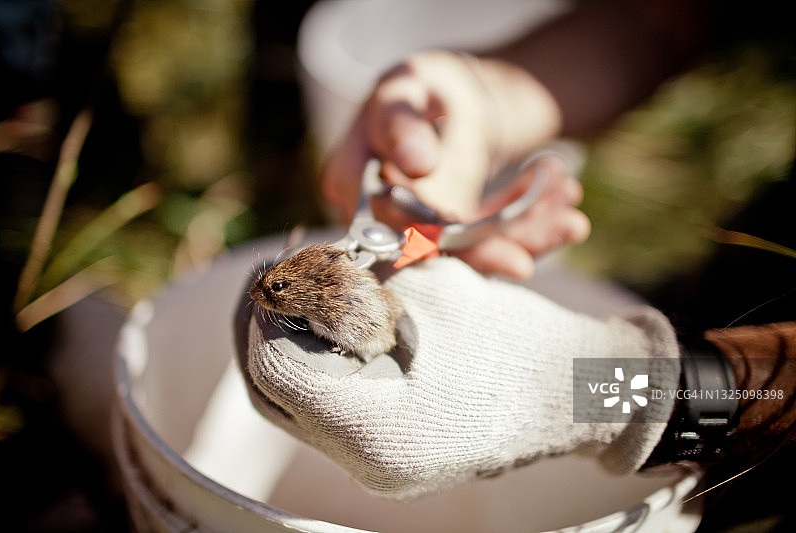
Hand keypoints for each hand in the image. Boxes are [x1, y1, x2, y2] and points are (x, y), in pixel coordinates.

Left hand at [236, 257, 679, 500]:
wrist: (577, 393)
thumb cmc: (518, 339)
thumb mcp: (432, 293)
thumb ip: (354, 282)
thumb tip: (298, 267)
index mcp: (381, 427)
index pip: (276, 369)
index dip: (266, 311)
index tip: (278, 266)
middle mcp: (369, 463)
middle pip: (272, 395)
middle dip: (261, 328)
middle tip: (274, 276)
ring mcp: (377, 470)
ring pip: (291, 407)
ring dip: (285, 346)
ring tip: (301, 294)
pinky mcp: (386, 460)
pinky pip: (324, 414)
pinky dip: (317, 365)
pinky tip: (331, 326)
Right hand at [321, 51, 588, 278]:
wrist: (448, 97)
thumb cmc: (417, 88)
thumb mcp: (407, 90)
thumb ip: (402, 124)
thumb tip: (416, 162)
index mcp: (354, 185)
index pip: (391, 228)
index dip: (437, 242)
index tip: (498, 246)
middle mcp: (384, 219)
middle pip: (440, 251)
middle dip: (504, 244)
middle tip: (563, 227)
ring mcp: (424, 232)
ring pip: (475, 251)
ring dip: (531, 234)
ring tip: (572, 214)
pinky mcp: (460, 236)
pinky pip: (496, 238)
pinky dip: (534, 221)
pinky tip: (564, 196)